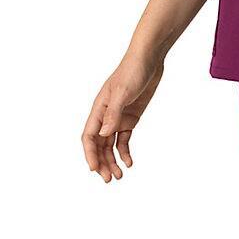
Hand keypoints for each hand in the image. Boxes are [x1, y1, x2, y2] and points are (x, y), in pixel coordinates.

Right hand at [81, 52, 163, 182]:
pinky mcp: (131, 117)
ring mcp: (118, 117)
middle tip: (110, 179)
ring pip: (110, 144)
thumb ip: (113, 113)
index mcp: (99, 109)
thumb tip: (103, 135)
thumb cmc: (133, 71)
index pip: (89, 136)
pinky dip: (124, 151)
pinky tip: (129, 162)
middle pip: (98, 144)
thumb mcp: (123, 92)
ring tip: (119, 176)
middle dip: (102, 162)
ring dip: (112, 160)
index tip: (95, 169)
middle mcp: (105, 115)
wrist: (149, 59)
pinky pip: (124, 138)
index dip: (90, 154)